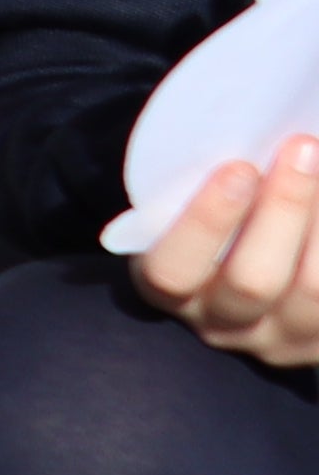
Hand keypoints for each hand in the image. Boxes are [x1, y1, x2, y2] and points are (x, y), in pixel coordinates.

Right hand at [133, 136, 318, 365]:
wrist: (253, 266)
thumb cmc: (217, 219)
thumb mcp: (189, 206)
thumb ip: (202, 182)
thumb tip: (254, 136)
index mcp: (170, 287)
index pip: (173, 270)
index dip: (206, 221)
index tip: (239, 166)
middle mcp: (221, 323)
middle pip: (253, 282)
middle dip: (282, 209)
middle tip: (301, 147)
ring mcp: (280, 337)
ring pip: (310, 290)